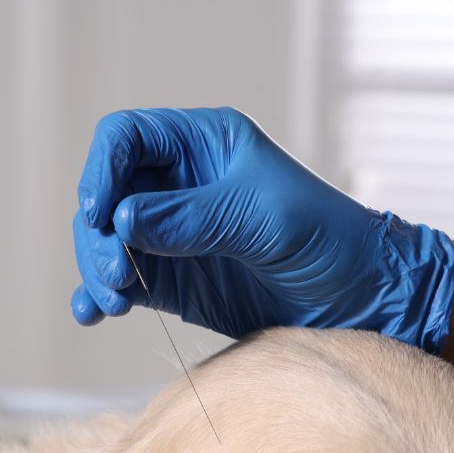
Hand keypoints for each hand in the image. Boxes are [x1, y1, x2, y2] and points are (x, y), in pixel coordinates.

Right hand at [71, 107, 453, 352]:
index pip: (127, 139)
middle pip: (107, 194)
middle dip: (99, 234)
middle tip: (116, 274)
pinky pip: (125, 281)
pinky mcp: (176, 279)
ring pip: (108, 241)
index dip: (101, 170)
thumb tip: (120, 219)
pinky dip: (102, 295)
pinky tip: (93, 313)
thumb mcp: (259, 217)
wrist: (360, 297)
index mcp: (204, 144)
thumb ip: (189, 217)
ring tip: (110, 304)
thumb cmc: (325, 238)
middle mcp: (181, 183)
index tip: (99, 214)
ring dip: (98, 269)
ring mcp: (174, 234)